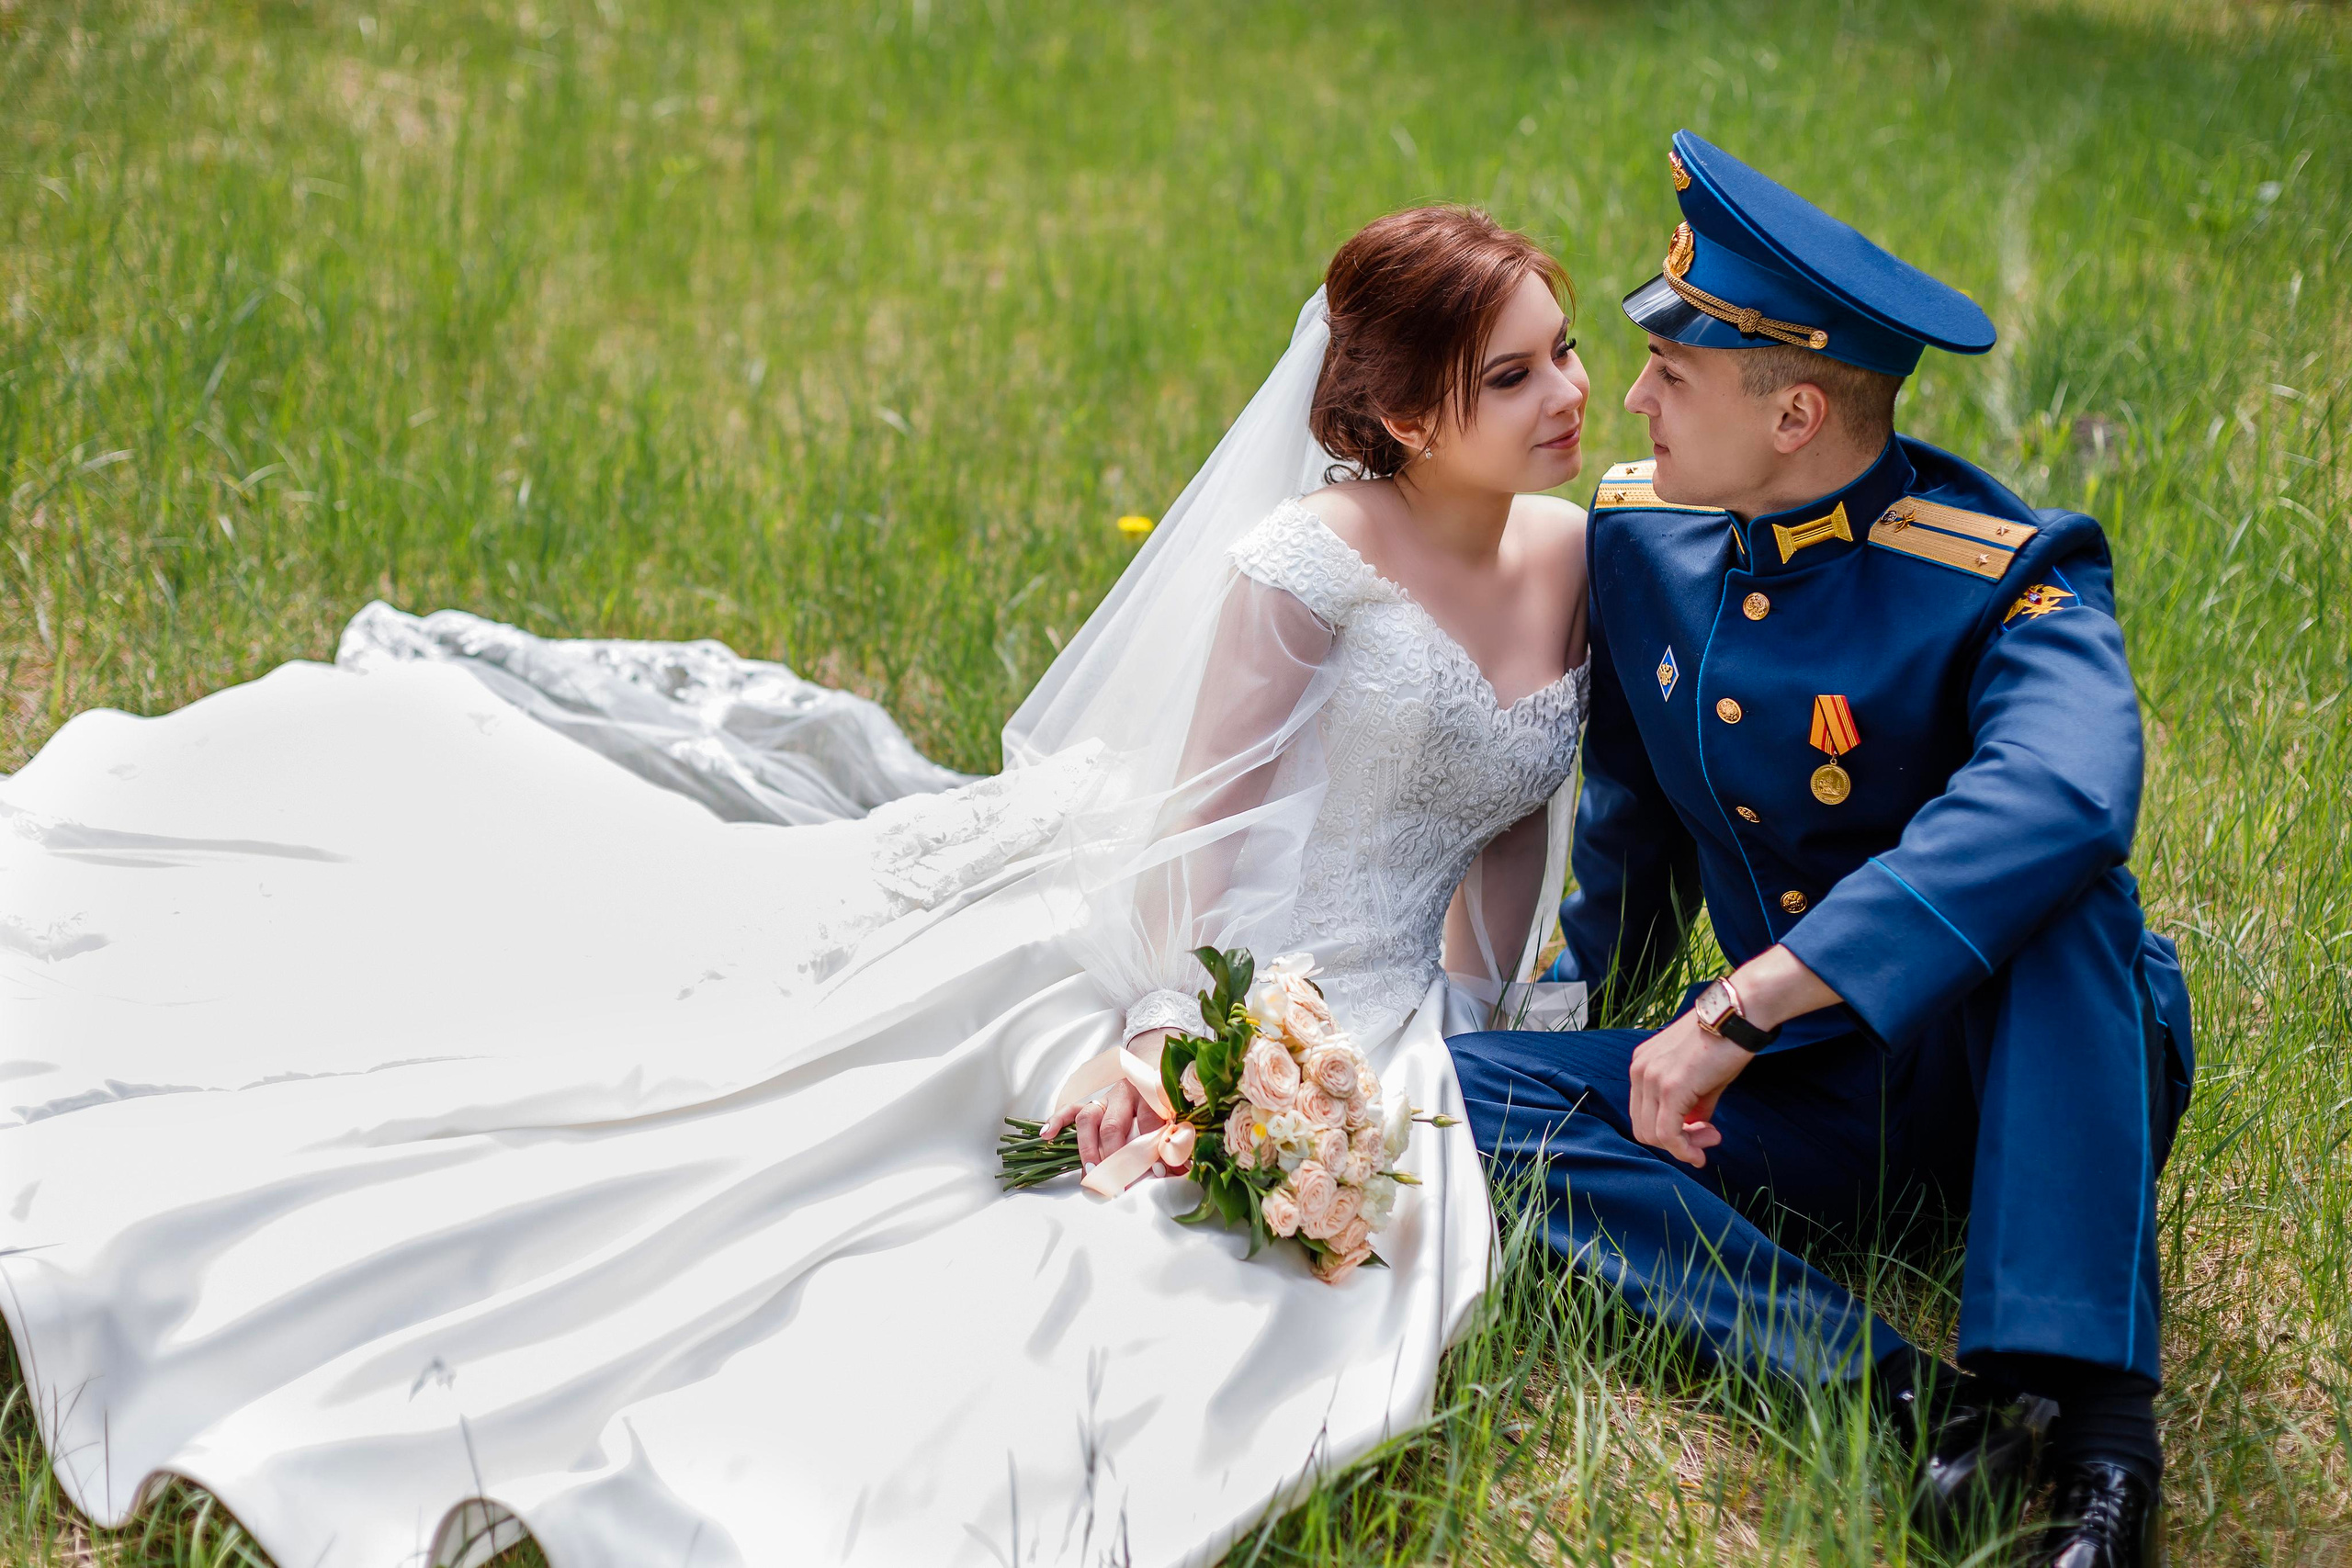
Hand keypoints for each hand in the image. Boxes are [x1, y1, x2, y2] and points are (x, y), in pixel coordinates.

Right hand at [1040, 1028, 1173, 1169]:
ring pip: (1089, 1118)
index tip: (1159, 1172)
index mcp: (1150, 1092)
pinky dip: (1058, 1120)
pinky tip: (1048, 1135)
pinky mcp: (1092, 1099)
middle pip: (1114, 1124)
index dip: (1153, 1148)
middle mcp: (1124, 1092)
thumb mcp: (1179, 1111)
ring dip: (1087, 1148)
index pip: (1149, 1120)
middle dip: (1113, 1157)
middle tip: (1118, 1183)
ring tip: (1091, 1172)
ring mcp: (1105, 1096)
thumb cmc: (1167, 1097)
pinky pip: (1071, 1108)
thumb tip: (1182, 1169)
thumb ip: (1178, 1140)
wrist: (1155, 1065)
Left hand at [1627, 1010, 1753, 1168]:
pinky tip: (1701, 1154)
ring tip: (1713, 1136)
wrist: (1739, 1015)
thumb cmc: (1725, 1042)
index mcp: (1643, 1064)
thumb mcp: (1702, 1078)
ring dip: (1684, 1146)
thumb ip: (1692, 1104)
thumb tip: (1693, 1129)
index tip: (1702, 1132)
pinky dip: (1683, 1150)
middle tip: (1710, 1137)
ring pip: (1653, 1135)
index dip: (1670, 1132)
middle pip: (1643, 1127)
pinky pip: (1668, 1134)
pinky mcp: (1670, 1088)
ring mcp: (1651, 1078)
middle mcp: (1639, 1070)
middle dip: (1676, 1142)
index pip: (1643, 1113)